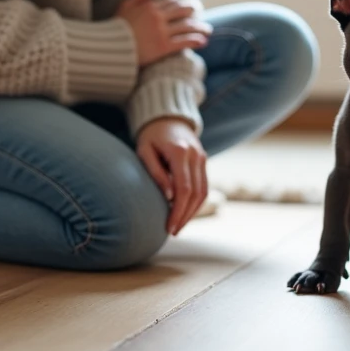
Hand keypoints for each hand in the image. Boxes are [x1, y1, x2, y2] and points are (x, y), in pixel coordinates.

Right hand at [118, 0, 211, 67]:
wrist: (110, 48)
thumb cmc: (115, 28)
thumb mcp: (123, 7)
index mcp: (150, 7)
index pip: (173, 1)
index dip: (183, 2)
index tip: (188, 5)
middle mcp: (158, 17)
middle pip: (184, 11)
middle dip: (195, 11)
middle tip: (201, 13)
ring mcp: (162, 32)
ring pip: (187, 26)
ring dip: (201, 27)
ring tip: (208, 30)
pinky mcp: (163, 46)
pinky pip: (184, 41)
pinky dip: (196, 41)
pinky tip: (203, 42)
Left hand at [135, 117, 207, 235]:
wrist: (167, 117)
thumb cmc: (151, 136)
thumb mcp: (145, 151)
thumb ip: (156, 172)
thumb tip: (169, 197)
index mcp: (181, 153)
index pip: (184, 189)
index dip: (178, 211)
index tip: (169, 227)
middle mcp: (196, 156)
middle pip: (196, 194)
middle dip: (185, 216)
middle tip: (173, 232)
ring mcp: (203, 159)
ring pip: (204, 192)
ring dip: (192, 212)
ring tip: (179, 226)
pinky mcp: (204, 162)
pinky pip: (204, 187)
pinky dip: (196, 203)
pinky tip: (184, 213)